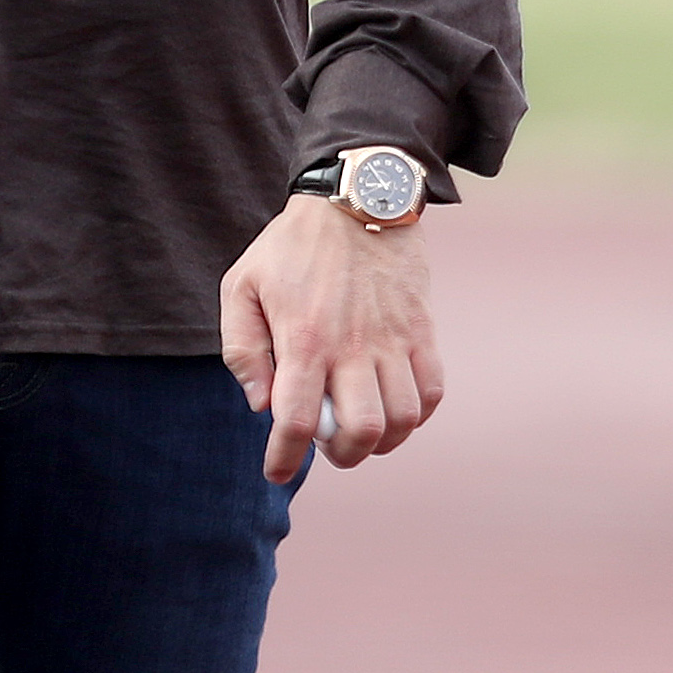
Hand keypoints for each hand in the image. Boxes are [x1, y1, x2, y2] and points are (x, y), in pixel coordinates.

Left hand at [219, 193, 445, 483]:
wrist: (356, 200)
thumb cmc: (289, 247)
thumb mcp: (241, 285)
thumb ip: (243, 348)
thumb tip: (261, 404)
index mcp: (303, 338)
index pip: (295, 420)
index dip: (284, 457)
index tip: (275, 472)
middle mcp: (352, 347)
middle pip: (359, 432)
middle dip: (340, 455)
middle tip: (326, 446)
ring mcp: (393, 341)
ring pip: (401, 421)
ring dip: (381, 442)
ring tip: (359, 431)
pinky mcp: (422, 332)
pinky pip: (431, 394)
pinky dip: (415, 416)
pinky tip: (392, 409)